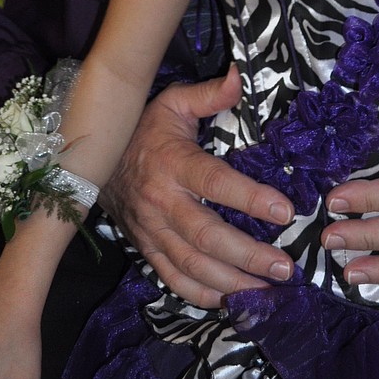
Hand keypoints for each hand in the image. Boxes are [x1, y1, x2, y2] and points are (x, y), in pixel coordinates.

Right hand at [100, 66, 293, 307]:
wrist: (93, 160)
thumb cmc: (143, 129)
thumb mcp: (173, 103)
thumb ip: (208, 95)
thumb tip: (239, 77)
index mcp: (172, 163)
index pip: (215, 183)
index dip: (250, 198)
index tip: (286, 211)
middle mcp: (161, 202)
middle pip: (206, 236)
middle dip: (249, 254)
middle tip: (285, 266)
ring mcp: (151, 231)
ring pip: (192, 265)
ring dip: (232, 281)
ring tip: (269, 289)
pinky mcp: (145, 249)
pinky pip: (173, 279)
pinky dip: (202, 295)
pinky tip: (232, 301)